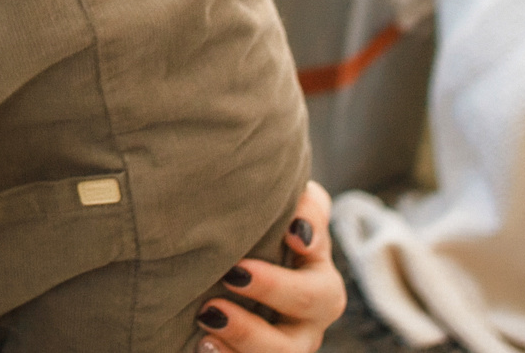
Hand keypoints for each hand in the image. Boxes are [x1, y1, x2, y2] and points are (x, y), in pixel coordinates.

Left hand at [195, 182, 346, 352]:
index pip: (321, 244)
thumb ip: (287, 200)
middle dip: (276, 287)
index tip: (289, 230)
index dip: (311, 234)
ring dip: (251, 334)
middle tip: (233, 273)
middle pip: (316, 300)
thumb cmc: (249, 248)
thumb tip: (290, 187)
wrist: (225, 297)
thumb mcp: (265, 220)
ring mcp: (289, 341)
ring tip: (209, 316)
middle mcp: (310, 310)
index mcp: (314, 265)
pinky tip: (203, 344)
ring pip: (289, 350)